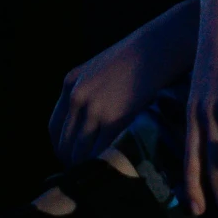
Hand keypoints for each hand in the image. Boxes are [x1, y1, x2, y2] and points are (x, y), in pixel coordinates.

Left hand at [48, 0, 198, 164]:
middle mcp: (77, 96)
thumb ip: (92, 90)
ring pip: (81, 153)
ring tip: (106, 174)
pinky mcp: (114, 118)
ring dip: (91, 167)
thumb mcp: (104, 67)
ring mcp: (94, 108)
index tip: (75, 159)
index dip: (63, 148)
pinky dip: (106, 163)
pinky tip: (117, 167)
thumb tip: (94, 123)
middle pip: (65, 145)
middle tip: (93, 173)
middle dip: (76, 163)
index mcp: (71, 82)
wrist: (163, 43)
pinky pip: (102, 152)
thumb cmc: (143, 54)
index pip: (54, 129)